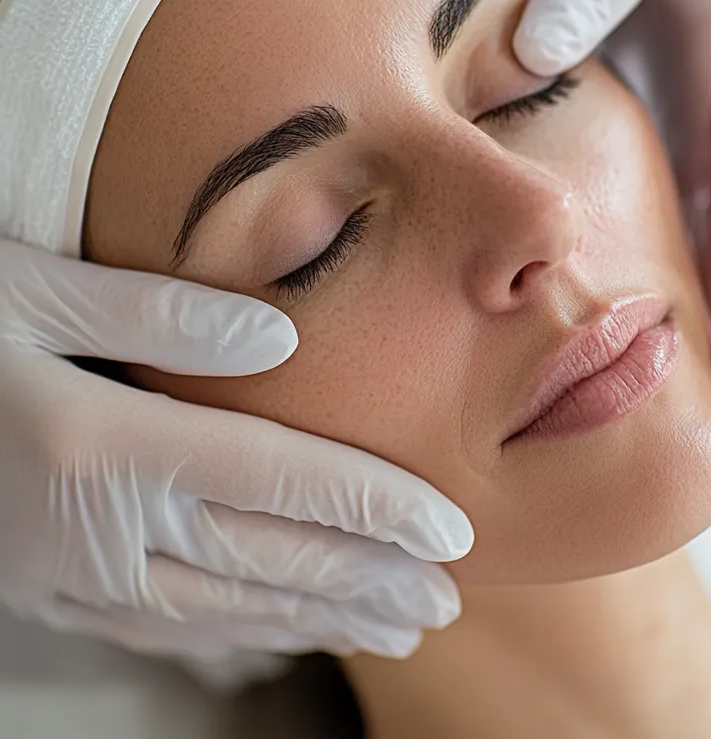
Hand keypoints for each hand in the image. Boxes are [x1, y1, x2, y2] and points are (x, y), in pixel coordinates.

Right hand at [0, 238, 471, 660]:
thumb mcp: (32, 293)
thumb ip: (157, 313)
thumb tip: (277, 335)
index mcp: (105, 442)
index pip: (279, 480)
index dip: (374, 509)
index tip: (452, 534)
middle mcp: (101, 522)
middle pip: (270, 559)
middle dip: (369, 581)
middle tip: (448, 599)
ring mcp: (74, 570)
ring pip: (228, 608)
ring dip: (322, 619)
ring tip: (397, 630)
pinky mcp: (54, 588)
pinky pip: (169, 626)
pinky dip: (244, 633)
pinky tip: (287, 634)